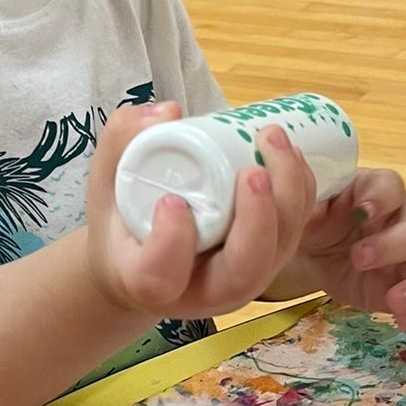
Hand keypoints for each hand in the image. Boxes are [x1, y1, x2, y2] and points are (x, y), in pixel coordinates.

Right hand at [86, 108, 317, 319]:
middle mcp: (202, 293)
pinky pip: (293, 235)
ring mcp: (241, 282)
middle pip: (242, 273)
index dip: (172, 242)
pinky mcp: (266, 262)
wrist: (144, 259)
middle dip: (257, 221)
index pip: (161, 275)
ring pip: (277, 254)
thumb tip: (167, 112)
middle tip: (252, 170)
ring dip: (288, 199)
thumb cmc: (122, 223)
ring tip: (274, 142)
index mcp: (148, 282)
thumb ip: (121, 142)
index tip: (171, 201)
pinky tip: (292, 155)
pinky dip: (300, 195)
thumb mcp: (105, 183)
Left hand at [275, 169, 405, 332]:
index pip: (389, 185)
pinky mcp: (403, 286)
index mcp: (372, 191)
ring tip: (397, 301)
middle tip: (359, 258)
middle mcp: (398, 220)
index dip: (382, 197)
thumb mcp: (305, 207)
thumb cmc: (314, 217)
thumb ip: (306, 198)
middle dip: (392, 244)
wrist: (310, 251)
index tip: (363, 210)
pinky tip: (405, 323)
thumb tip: (294, 186)